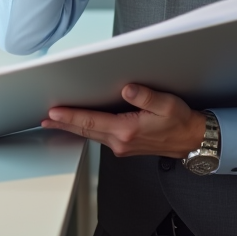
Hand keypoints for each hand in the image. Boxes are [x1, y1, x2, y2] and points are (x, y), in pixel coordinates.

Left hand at [41, 84, 206, 157]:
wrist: (191, 140)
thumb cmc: (179, 122)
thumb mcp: (166, 104)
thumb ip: (145, 96)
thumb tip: (127, 88)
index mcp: (127, 130)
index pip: (91, 121)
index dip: (70, 116)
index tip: (54, 112)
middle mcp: (120, 141)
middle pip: (85, 131)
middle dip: (63, 124)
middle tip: (45, 118)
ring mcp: (121, 146)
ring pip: (91, 135)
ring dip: (72, 128)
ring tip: (55, 121)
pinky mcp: (125, 146)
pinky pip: (99, 137)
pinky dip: (86, 131)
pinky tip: (80, 126)